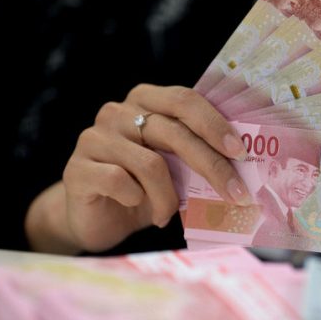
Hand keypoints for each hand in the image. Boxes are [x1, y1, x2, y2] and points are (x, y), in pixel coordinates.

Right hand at [27, 84, 250, 252]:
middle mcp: (118, 112)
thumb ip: (198, 154)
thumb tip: (244, 166)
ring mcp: (94, 138)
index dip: (215, 125)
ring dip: (169, 197)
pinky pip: (119, 181)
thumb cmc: (144, 188)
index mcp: (146, 100)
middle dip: (212, 165)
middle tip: (236, 194)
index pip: (185, 100)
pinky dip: (138, 200)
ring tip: (168, 213)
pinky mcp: (77, 168)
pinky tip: (140, 210)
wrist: (97, 219)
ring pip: (151, 164)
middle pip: (174, 132)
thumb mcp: (175, 167)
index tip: (241, 152)